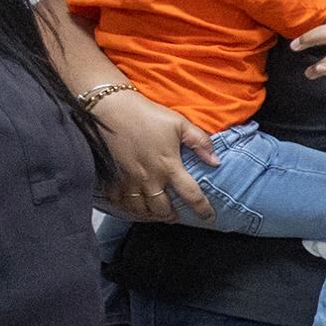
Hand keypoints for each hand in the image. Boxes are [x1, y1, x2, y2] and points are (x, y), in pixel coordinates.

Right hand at [94, 90, 210, 218]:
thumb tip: (215, 161)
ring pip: (140, 210)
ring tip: (156, 213)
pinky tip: (132, 205)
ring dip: (150, 215)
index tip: (208, 216)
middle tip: (176, 216)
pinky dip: (127, 207)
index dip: (202, 209)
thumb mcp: (180, 124)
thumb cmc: (147, 114)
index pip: (191, 195)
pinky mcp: (111, 178)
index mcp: (168, 166)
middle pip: (162, 210)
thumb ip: (200, 142)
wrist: (110, 108)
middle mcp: (149, 178)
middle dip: (171, 216)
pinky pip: (119, 201)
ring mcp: (128, 180)